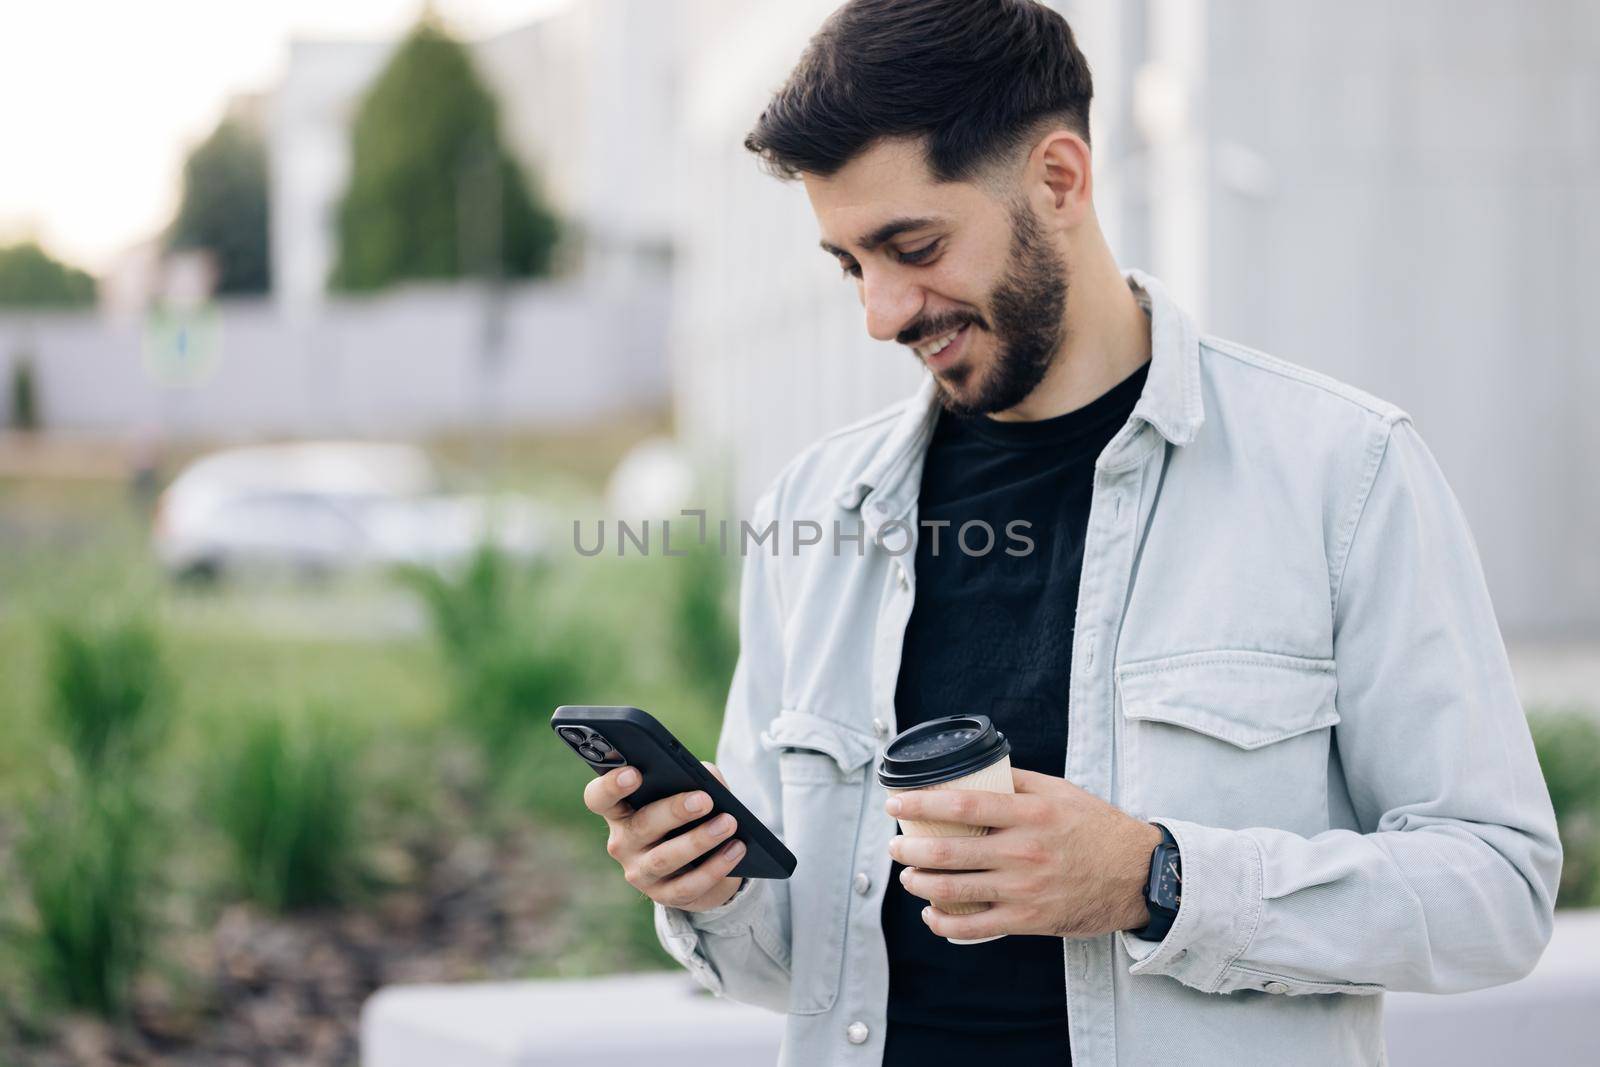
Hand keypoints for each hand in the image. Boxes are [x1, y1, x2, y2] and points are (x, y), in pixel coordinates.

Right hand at [584, 761, 745, 911]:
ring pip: (665, 859)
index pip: (599, 797)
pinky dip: (715, 867)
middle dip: (674, 811)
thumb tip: (707, 776)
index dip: (611, 786)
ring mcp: (640, 872)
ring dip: (699, 840)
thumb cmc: (690, 815)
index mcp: (620, 810)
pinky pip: (688, 885)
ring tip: (728, 823)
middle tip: (704, 799)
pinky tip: (736, 849)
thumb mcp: (692, 791)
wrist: (701, 862)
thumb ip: (697, 777)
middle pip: (641, 826)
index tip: (634, 773)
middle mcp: (622, 842)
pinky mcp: (664, 896)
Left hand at [886, 768, 1161, 941]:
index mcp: (1029, 814)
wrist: (1137, 875)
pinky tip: (931, 913)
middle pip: (947, 852)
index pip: (961, 806)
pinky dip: (943, 922)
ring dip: (918, 883)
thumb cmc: (1096, 828)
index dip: (920, 805)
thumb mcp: (1060, 791)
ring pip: (953, 890)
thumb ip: (1016, 780)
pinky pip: (973, 927)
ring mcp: (1024, 889)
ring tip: (907, 875)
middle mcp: (1023, 851)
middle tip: (895, 845)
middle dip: (908, 849)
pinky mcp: (1028, 920)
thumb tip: (974, 769)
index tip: (895, 803)